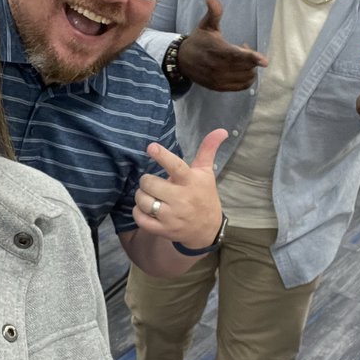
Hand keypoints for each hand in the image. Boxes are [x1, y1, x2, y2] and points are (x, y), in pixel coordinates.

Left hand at [132, 128, 227, 249]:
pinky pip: (140, 218)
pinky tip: (146, 209)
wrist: (207, 230)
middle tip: (152, 182)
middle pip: (150, 183)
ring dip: (141, 196)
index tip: (151, 147)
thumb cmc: (204, 196)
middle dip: (146, 180)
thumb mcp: (206, 173)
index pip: (176, 167)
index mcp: (191, 182)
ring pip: (143, 201)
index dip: (163, 156)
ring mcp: (172, 217)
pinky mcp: (163, 230)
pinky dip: (138, 211)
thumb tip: (222, 130)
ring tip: (149, 195)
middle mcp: (181, 200)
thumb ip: (208, 150)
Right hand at [177, 0, 268, 90]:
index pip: (237, 55)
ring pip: (246, 77)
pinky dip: (247, 79)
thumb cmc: (198, 41)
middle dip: (251, 58)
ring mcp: (219, 79)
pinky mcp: (219, 87)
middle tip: (244, 47)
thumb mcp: (205, 25)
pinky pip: (241, 86)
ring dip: (250, 68)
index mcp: (217, 50)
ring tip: (242, 59)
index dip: (252, 57)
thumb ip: (213, 12)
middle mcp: (218, 67)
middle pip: (245, 67)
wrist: (182, 61)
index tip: (264, 61)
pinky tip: (242, 69)